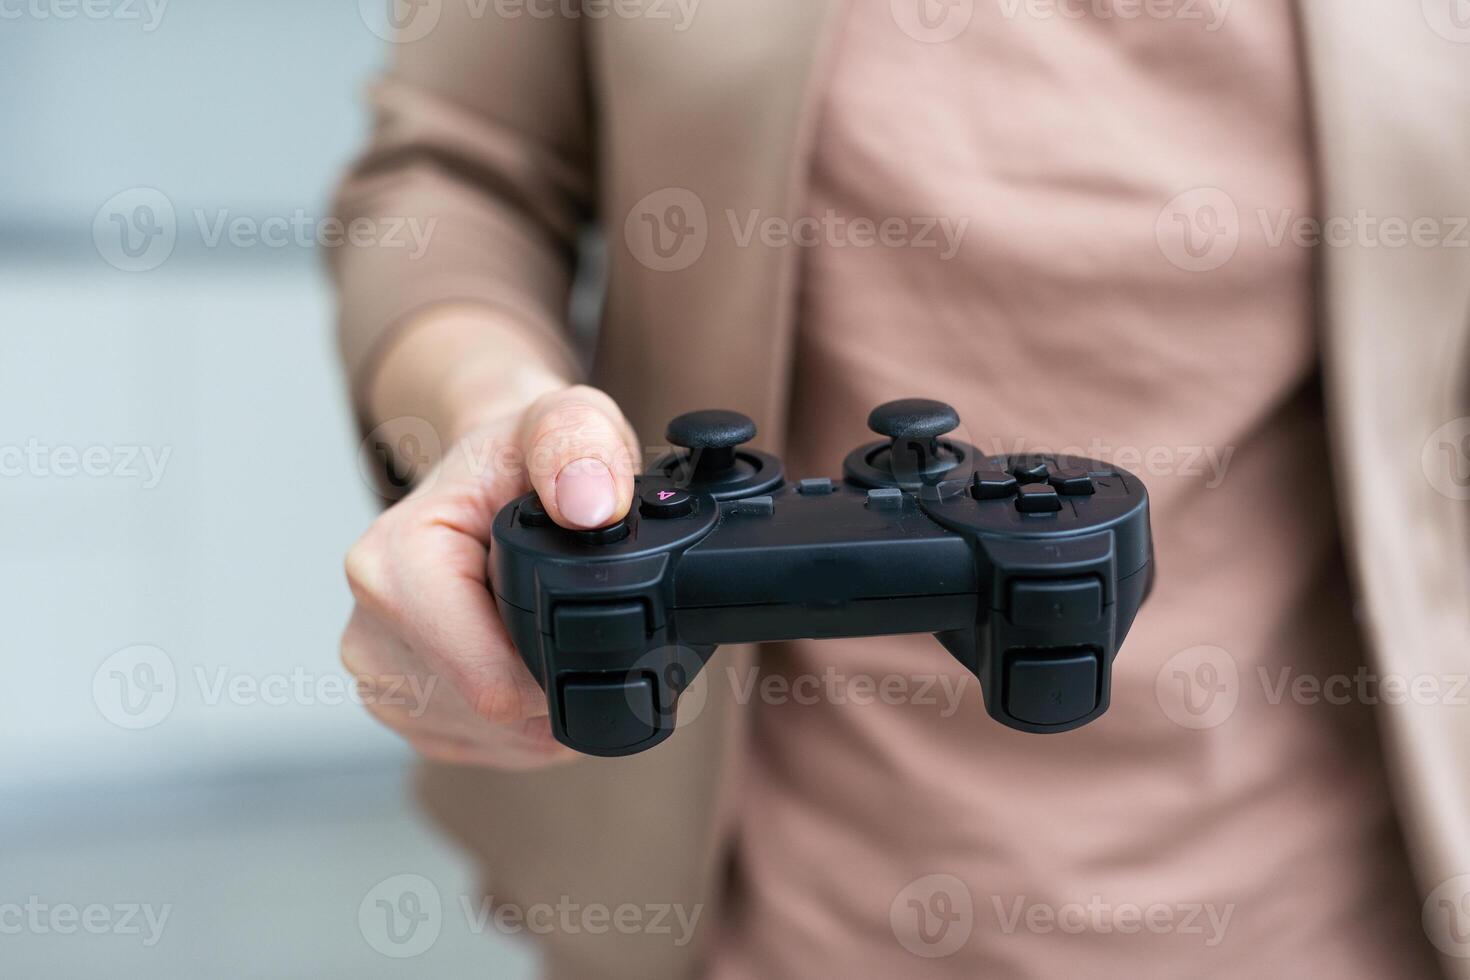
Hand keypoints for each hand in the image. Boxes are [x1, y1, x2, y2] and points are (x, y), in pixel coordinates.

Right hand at [340, 385, 639, 768]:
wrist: (486, 475)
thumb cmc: (521, 453)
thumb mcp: (565, 419)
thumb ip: (581, 443)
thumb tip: (590, 505)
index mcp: (392, 565)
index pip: (492, 682)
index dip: (561, 669)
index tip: (596, 623)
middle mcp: (368, 627)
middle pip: (494, 714)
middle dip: (554, 683)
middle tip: (584, 619)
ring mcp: (376, 676)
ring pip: (492, 737)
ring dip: (542, 705)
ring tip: (552, 630)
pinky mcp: (399, 707)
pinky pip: (481, 745)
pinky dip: (524, 719)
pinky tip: (531, 659)